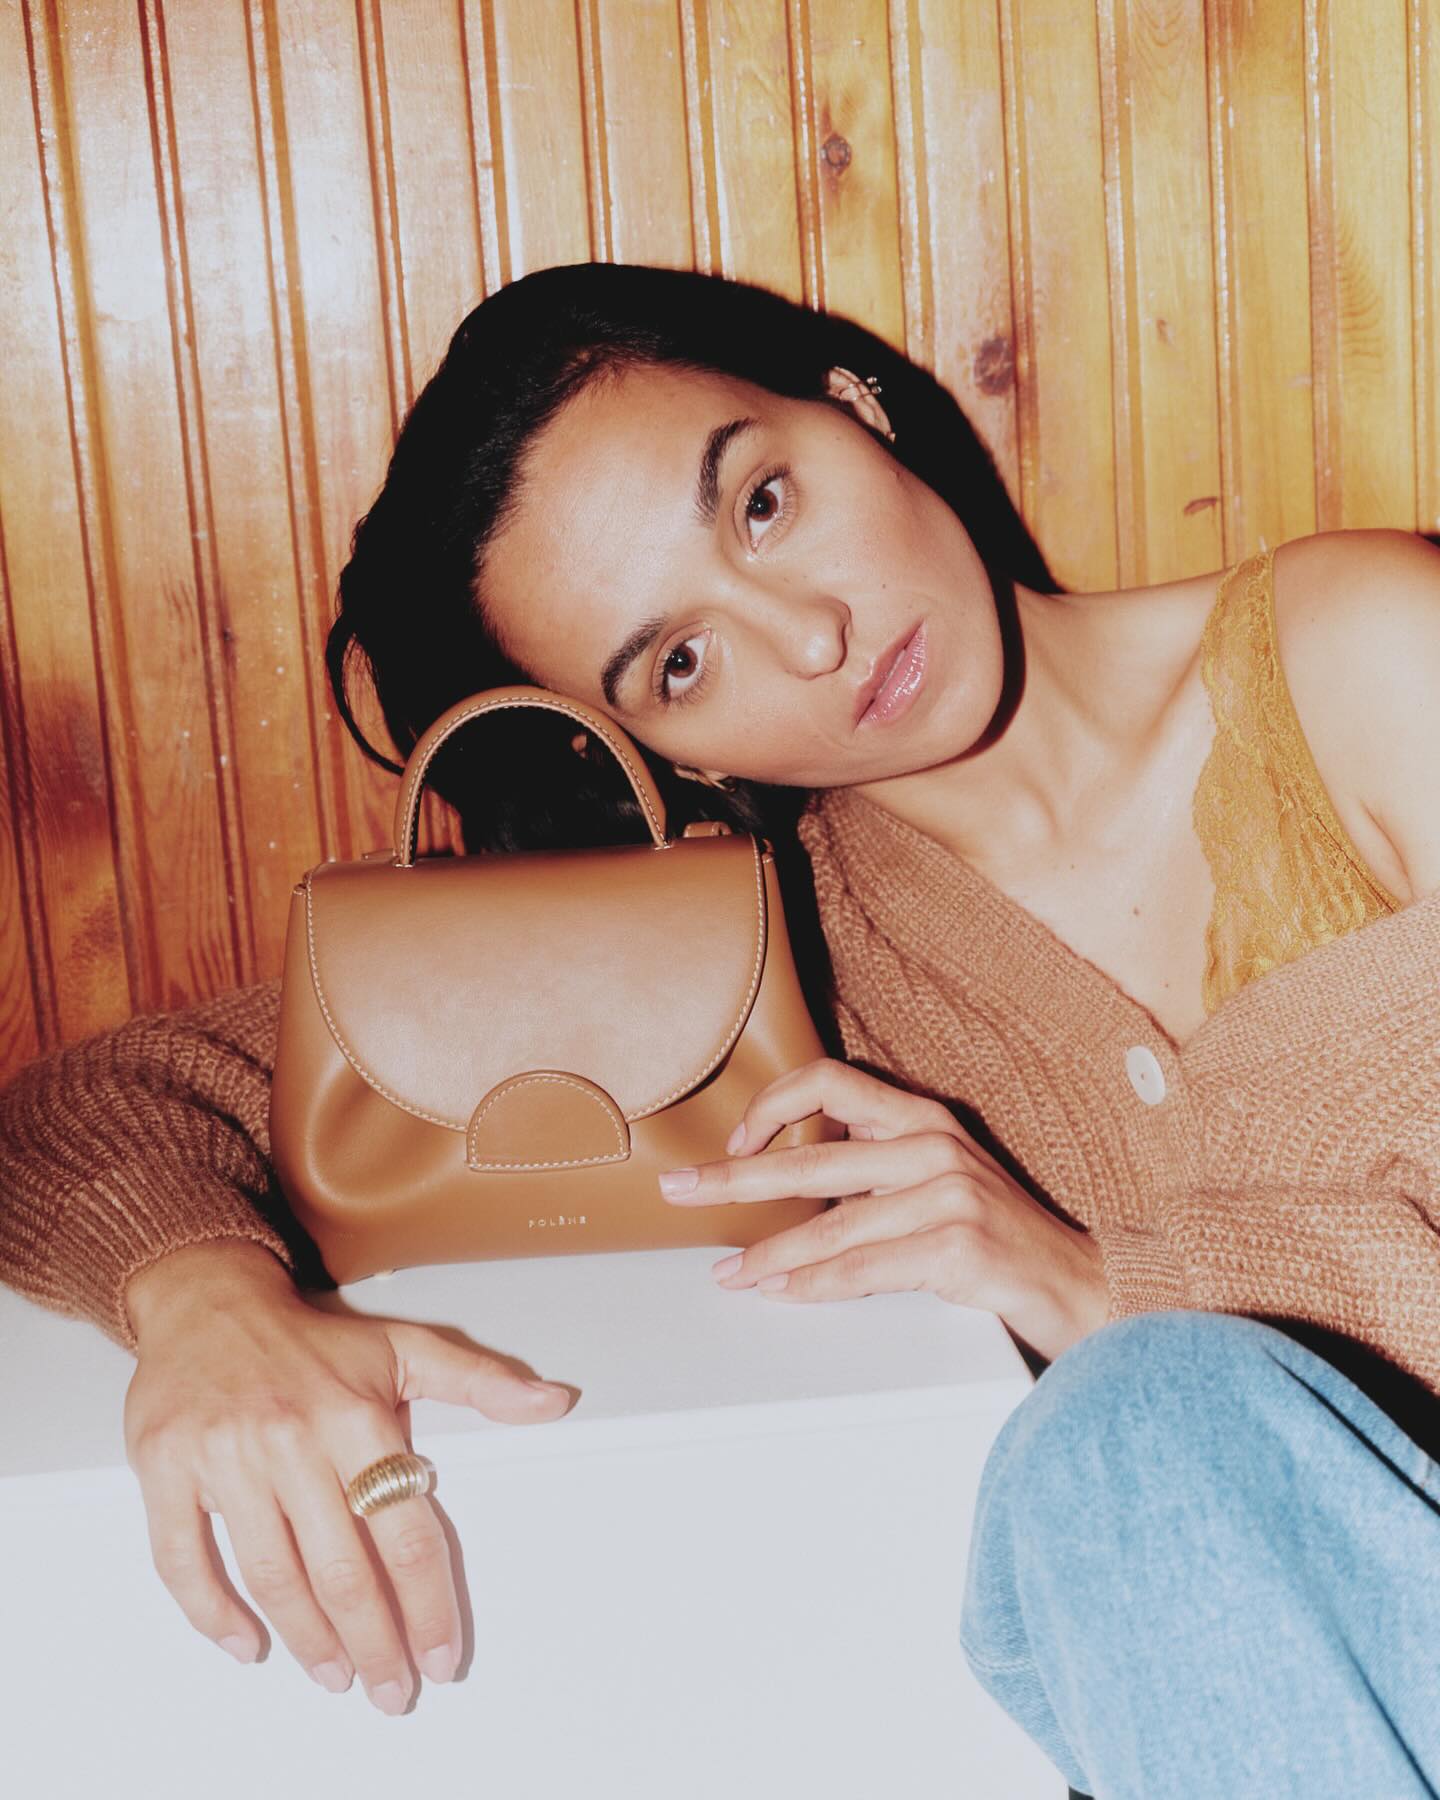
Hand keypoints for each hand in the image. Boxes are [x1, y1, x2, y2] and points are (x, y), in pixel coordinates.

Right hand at [123, 1240, 572, 1711]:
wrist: (209, 1301)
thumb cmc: (312, 1340)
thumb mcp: (405, 1347)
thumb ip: (481, 1381)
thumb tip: (555, 1401)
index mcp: (355, 1415)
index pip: (406, 1530)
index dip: (428, 1603)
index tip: (441, 1656)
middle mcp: (292, 1439)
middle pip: (342, 1569)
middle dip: (375, 1643)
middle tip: (391, 1690)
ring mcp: (226, 1457)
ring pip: (272, 1574)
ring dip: (308, 1639)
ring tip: (337, 1675)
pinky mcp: (167, 1469)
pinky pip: (183, 1559)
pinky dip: (213, 1613)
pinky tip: (248, 1643)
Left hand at [659, 1059, 1109, 1361]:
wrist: (1082, 1285)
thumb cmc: (1001, 1238)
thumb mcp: (941, 1178)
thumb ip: (880, 1164)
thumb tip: (794, 1171)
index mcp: (924, 1119)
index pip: (829, 1081)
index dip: (773, 1103)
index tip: (735, 1138)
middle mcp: (933, 1146)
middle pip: (810, 1157)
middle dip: (733, 1177)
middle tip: (681, 1189)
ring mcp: (948, 1195)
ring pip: (828, 1225)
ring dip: (767, 1253)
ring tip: (729, 1271)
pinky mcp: (957, 1247)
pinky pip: (863, 1269)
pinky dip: (815, 1286)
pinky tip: (783, 1293)